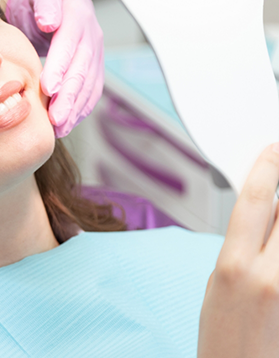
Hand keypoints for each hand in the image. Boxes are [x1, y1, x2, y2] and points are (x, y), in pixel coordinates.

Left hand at [6, 0, 103, 137]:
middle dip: (69, 96)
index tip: (49, 87)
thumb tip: (49, 21)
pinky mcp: (92, 68)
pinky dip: (80, 109)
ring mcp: (94, 53)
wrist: (54, 0)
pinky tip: (68, 124)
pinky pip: (91, 91)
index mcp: (77, 14)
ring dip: (75, 108)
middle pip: (82, 69)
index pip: (70, 43)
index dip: (60, 66)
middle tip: (56, 118)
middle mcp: (91, 35)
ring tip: (60, 127)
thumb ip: (46, 2)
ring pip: (89, 84)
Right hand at [198, 143, 278, 356]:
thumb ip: (241, 245)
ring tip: (274, 231)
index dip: (265, 170)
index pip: (253, 202)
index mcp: (234, 266)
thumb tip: (265, 215)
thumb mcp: (217, 282)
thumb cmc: (223, 339)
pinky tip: (276, 249)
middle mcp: (269, 276)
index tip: (273, 151)